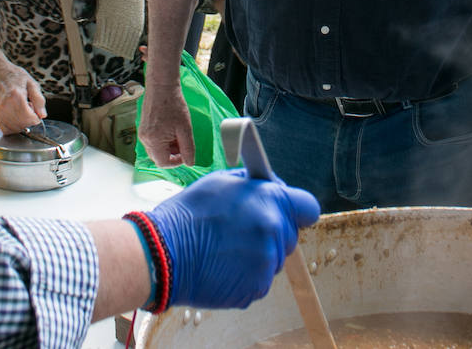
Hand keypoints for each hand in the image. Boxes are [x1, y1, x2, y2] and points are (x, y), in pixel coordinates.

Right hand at [0, 62, 45, 132]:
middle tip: (28, 108)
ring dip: (21, 124)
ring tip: (21, 111)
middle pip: (22, 124)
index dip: (36, 117)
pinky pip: (5, 129)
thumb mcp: (33, 84)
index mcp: (16, 96)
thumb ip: (39, 100)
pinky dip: (13, 126)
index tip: (36, 111)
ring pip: (14, 129)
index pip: (29, 117)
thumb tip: (42, 115)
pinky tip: (15, 116)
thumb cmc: (17, 78)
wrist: (0, 74)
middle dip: (29, 120)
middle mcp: (5, 104)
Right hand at [139, 84, 195, 166]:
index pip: (163, 163)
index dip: (176, 162)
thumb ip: (188, 149)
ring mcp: (142, 133)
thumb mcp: (185, 129)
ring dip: (168, 148)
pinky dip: (162, 141)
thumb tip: (190, 163)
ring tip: (178, 135)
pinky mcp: (143, 128)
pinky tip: (171, 130)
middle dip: (172, 155)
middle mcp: (144, 139)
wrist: (162, 87)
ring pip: (156, 150)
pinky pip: (152, 141)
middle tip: (183, 144)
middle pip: (158, 158)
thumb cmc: (173, 105)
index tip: (185, 155)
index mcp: (154, 141)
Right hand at [145, 168, 320, 308]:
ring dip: (258, 256)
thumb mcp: (223, 182)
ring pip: (273, 260)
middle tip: (242, 231)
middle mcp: (275, 233)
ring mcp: (267, 264)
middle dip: (272, 233)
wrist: (163, 253)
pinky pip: (259, 281)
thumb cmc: (189, 214)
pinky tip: (222, 266)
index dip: (297, 210)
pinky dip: (245, 276)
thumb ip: (254, 186)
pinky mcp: (255, 290)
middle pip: (289, 236)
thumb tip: (268, 186)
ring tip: (226, 249)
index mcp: (271, 202)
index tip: (285, 212)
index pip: (308, 207)